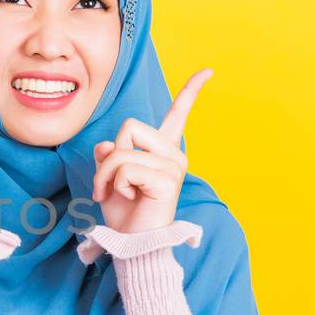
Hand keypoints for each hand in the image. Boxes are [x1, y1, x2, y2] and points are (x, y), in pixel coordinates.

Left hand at [91, 68, 211, 233]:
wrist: (131, 244)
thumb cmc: (124, 213)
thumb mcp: (109, 178)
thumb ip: (110, 155)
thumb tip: (107, 145)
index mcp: (163, 152)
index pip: (178, 114)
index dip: (191, 91)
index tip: (208, 71)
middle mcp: (173, 155)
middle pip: (130, 126)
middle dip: (109, 156)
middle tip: (108, 184)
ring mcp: (173, 167)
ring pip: (122, 150)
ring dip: (106, 174)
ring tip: (114, 193)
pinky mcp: (167, 180)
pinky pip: (125, 167)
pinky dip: (114, 184)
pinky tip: (129, 198)